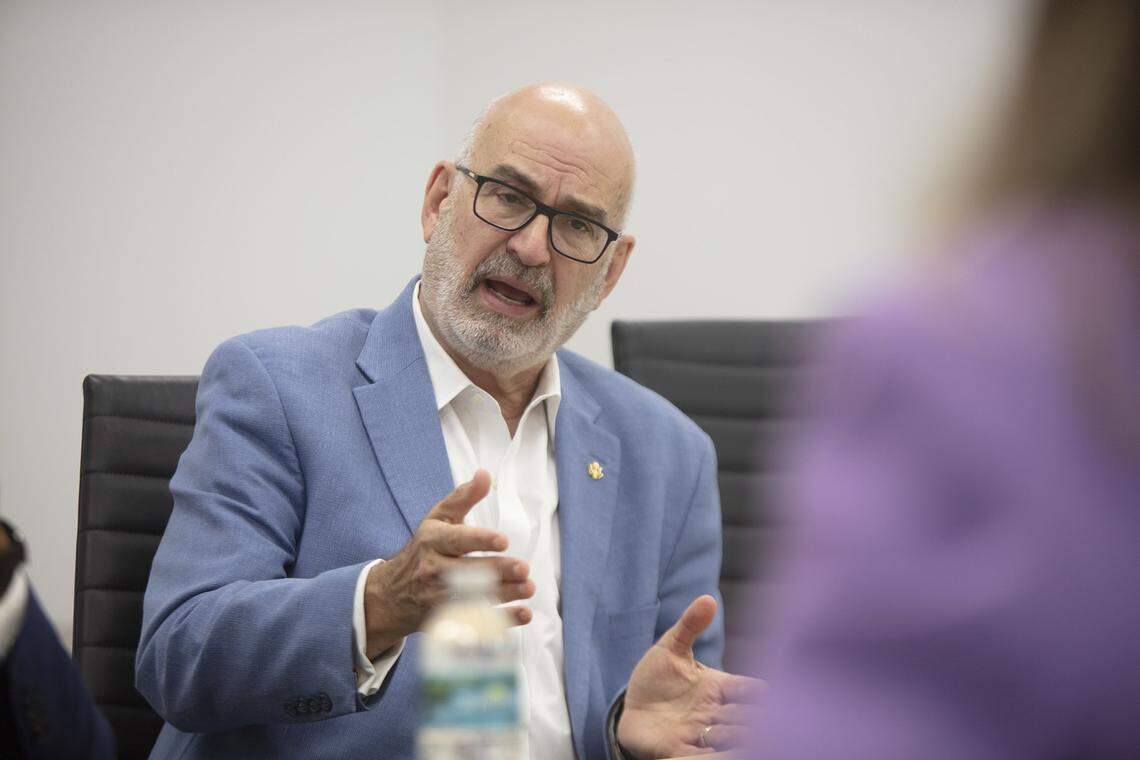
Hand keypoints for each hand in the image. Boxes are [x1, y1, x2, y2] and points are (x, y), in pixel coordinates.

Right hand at [363, 470, 534, 657]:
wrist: (392, 594)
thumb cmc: (423, 549)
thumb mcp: (437, 518)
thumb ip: (463, 497)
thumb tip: (485, 474)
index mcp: (433, 540)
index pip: (457, 540)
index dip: (480, 540)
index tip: (503, 540)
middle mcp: (434, 569)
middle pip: (468, 572)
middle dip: (497, 572)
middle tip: (523, 568)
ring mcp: (438, 598)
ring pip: (474, 598)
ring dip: (504, 596)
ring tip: (528, 588)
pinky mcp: (446, 620)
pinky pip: (476, 623)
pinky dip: (501, 621)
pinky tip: (523, 614)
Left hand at [617, 595, 765, 757]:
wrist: (631, 709)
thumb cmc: (657, 678)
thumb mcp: (670, 648)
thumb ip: (689, 625)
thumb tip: (708, 598)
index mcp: (720, 688)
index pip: (752, 691)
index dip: (759, 692)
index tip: (765, 692)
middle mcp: (717, 713)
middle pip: (749, 719)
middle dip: (746, 719)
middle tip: (727, 715)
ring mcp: (703, 735)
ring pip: (733, 740)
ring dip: (731, 738)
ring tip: (715, 732)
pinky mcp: (683, 752)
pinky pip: (705, 758)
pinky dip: (713, 756)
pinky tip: (710, 748)